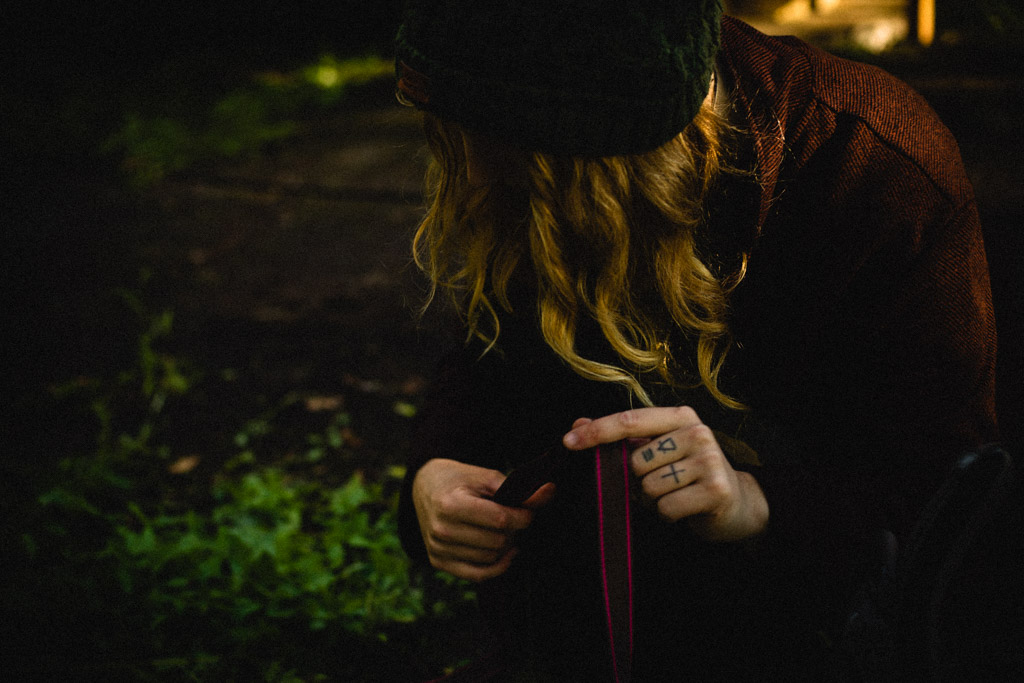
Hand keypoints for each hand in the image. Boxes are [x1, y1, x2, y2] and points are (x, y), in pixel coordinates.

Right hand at [412, 458, 554, 580]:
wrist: (425, 487)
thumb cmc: (459, 480)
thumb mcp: (486, 477)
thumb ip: (518, 489)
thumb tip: (551, 491)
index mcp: (450, 505)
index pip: (500, 520)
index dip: (523, 516)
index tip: (527, 510)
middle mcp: (441, 530)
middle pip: (497, 541)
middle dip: (514, 530)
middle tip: (514, 518)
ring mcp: (438, 549)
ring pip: (491, 558)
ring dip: (505, 546)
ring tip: (503, 529)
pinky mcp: (439, 562)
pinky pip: (478, 575)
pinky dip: (498, 566)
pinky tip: (506, 552)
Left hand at [563, 407, 767, 540]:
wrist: (739, 503)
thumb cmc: (690, 475)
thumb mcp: (657, 450)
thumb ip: (621, 438)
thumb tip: (578, 425)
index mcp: (679, 417)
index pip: (629, 420)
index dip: (597, 432)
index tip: (569, 442)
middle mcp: (696, 432)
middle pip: (635, 462)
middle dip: (638, 481)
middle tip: (663, 483)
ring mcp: (708, 460)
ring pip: (648, 487)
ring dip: (654, 499)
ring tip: (676, 494)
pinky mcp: (715, 490)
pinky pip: (665, 507)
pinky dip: (668, 514)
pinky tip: (686, 508)